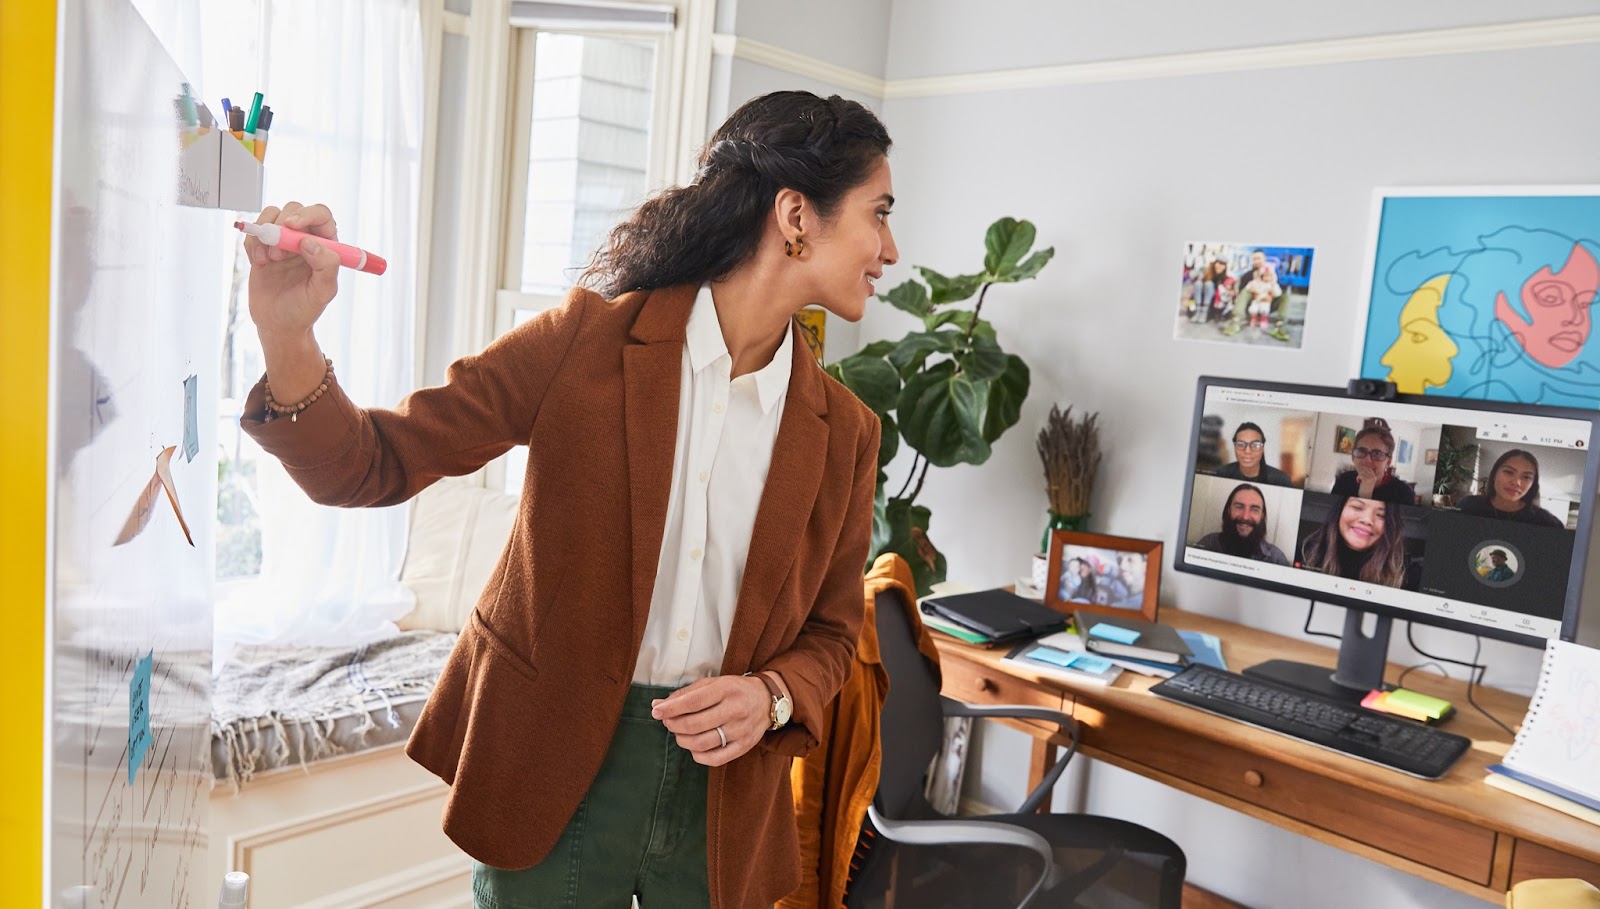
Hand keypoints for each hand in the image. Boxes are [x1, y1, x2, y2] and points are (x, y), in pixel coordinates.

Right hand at [246, 202, 343, 343]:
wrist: (278, 323)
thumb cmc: (304, 309)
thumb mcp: (323, 292)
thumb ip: (326, 266)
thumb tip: (310, 242)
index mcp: (326, 245)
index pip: (321, 215)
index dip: (308, 214)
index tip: (292, 225)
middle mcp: (305, 238)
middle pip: (293, 209)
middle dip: (282, 226)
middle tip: (278, 254)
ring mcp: (283, 241)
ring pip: (271, 214)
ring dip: (266, 234)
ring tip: (269, 260)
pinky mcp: (262, 247)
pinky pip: (254, 231)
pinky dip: (252, 244)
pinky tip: (259, 264)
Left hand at [651, 675, 770, 766]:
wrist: (766, 700)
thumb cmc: (734, 690)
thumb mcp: (712, 683)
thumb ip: (685, 694)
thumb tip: (657, 705)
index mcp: (726, 689)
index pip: (693, 701)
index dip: (671, 708)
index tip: (656, 711)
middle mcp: (735, 710)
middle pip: (695, 724)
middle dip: (674, 725)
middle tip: (668, 722)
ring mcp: (741, 730)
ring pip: (702, 743)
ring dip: (682, 740)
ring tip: (679, 734)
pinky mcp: (744, 746)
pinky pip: (715, 759)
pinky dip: (697, 755)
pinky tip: (693, 747)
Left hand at [1355, 462, 1381, 495]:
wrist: (1365, 494)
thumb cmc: (1365, 487)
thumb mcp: (1367, 480)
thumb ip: (1366, 474)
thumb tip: (1363, 466)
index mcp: (1374, 476)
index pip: (1369, 469)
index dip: (1364, 469)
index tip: (1360, 471)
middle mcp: (1373, 477)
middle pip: (1365, 470)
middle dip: (1361, 473)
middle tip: (1359, 478)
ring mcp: (1370, 478)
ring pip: (1362, 473)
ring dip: (1359, 476)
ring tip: (1359, 480)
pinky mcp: (1366, 480)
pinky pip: (1360, 475)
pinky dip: (1357, 478)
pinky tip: (1358, 482)